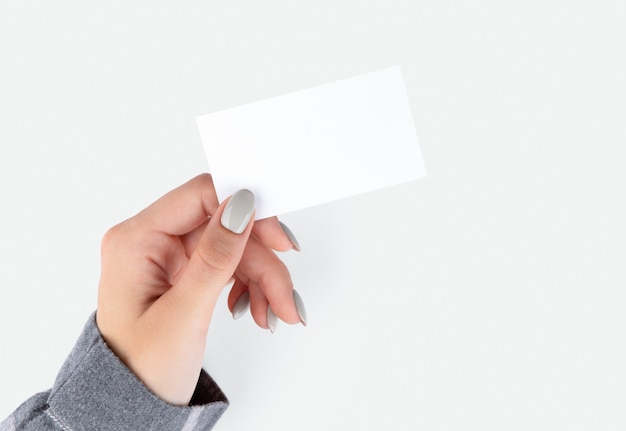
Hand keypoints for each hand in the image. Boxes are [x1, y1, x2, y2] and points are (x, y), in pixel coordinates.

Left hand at [96, 174, 305, 405]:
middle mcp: (151, 241)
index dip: (245, 210)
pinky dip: (251, 286)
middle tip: (285, 296)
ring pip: (234, 247)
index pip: (200, 196)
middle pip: (226, 226)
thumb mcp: (183, 314)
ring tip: (276, 313)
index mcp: (136, 241)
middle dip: (262, 262)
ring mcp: (169, 257)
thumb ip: (215, 257)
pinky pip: (230, 265)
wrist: (133, 406)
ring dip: (263, 278)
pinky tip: (257, 309)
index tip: (278, 240)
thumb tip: (242, 205)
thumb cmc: (142, 368)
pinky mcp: (185, 272)